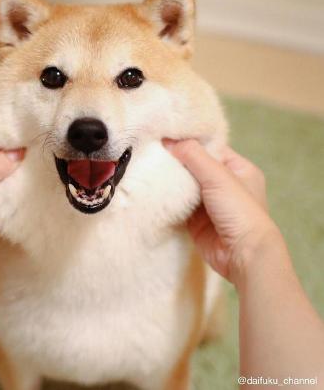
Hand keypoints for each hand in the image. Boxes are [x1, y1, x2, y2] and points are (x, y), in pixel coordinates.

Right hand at [163, 139, 280, 284]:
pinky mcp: (197, 221)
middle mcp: (225, 185)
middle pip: (195, 167)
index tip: (166, 136)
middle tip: (153, 151)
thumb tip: (168, 140)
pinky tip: (153, 189)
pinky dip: (168, 199)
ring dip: (171, 180)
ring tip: (148, 167)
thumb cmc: (239, 210)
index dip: (190, 143)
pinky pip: (179, 205)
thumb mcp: (218, 176)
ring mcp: (210, 204)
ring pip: (186, 186)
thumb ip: (193, 155)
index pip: (211, 149)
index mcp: (238, 169)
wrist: (242, 255)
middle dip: (177, 161)